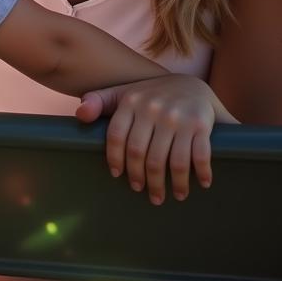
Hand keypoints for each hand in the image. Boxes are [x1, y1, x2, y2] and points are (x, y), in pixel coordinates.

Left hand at [75, 74, 236, 204]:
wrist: (192, 85)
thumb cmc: (151, 96)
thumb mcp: (123, 93)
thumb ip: (99, 101)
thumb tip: (80, 115)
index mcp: (132, 101)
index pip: (117, 136)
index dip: (115, 159)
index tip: (119, 176)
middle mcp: (154, 108)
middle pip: (142, 154)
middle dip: (144, 180)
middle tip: (148, 194)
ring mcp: (178, 117)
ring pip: (172, 161)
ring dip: (174, 185)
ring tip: (176, 196)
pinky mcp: (201, 124)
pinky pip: (200, 156)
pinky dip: (201, 173)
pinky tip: (201, 184)